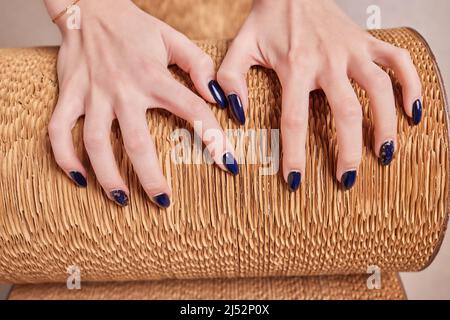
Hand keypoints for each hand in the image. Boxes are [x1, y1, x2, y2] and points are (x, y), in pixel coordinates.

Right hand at [46, 0, 237, 207]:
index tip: (229, 165)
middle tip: (164, 202)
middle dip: (152, 177)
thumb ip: (198, 65)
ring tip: (122, 200)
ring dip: (108, 175)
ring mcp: (92, 94)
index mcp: (154, 77)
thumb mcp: (172, 39)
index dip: (214, 139)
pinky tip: (79, 177)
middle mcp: (123, 90)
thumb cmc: (134, 27)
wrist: (90, 5)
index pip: (191, 111)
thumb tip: (217, 97)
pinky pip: (58, 130)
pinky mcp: (69, 94)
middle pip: (137, 142)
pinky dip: (64, 156)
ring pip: (96, 143)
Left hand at [217, 0, 421, 190]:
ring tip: (384, 154)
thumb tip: (236, 113)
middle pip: (346, 112)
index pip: (295, 120)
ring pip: (380, 89)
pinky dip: (412, 85)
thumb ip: (230, 80)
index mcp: (295, 66)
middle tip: (347, 178)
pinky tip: (413, 112)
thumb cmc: (267, 18)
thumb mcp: (240, 47)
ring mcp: (353, 50)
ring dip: (386, 124)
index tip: (296, 181)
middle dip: (348, 150)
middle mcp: (329, 60)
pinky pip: (399, 61)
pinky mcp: (368, 41)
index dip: (294, 154)